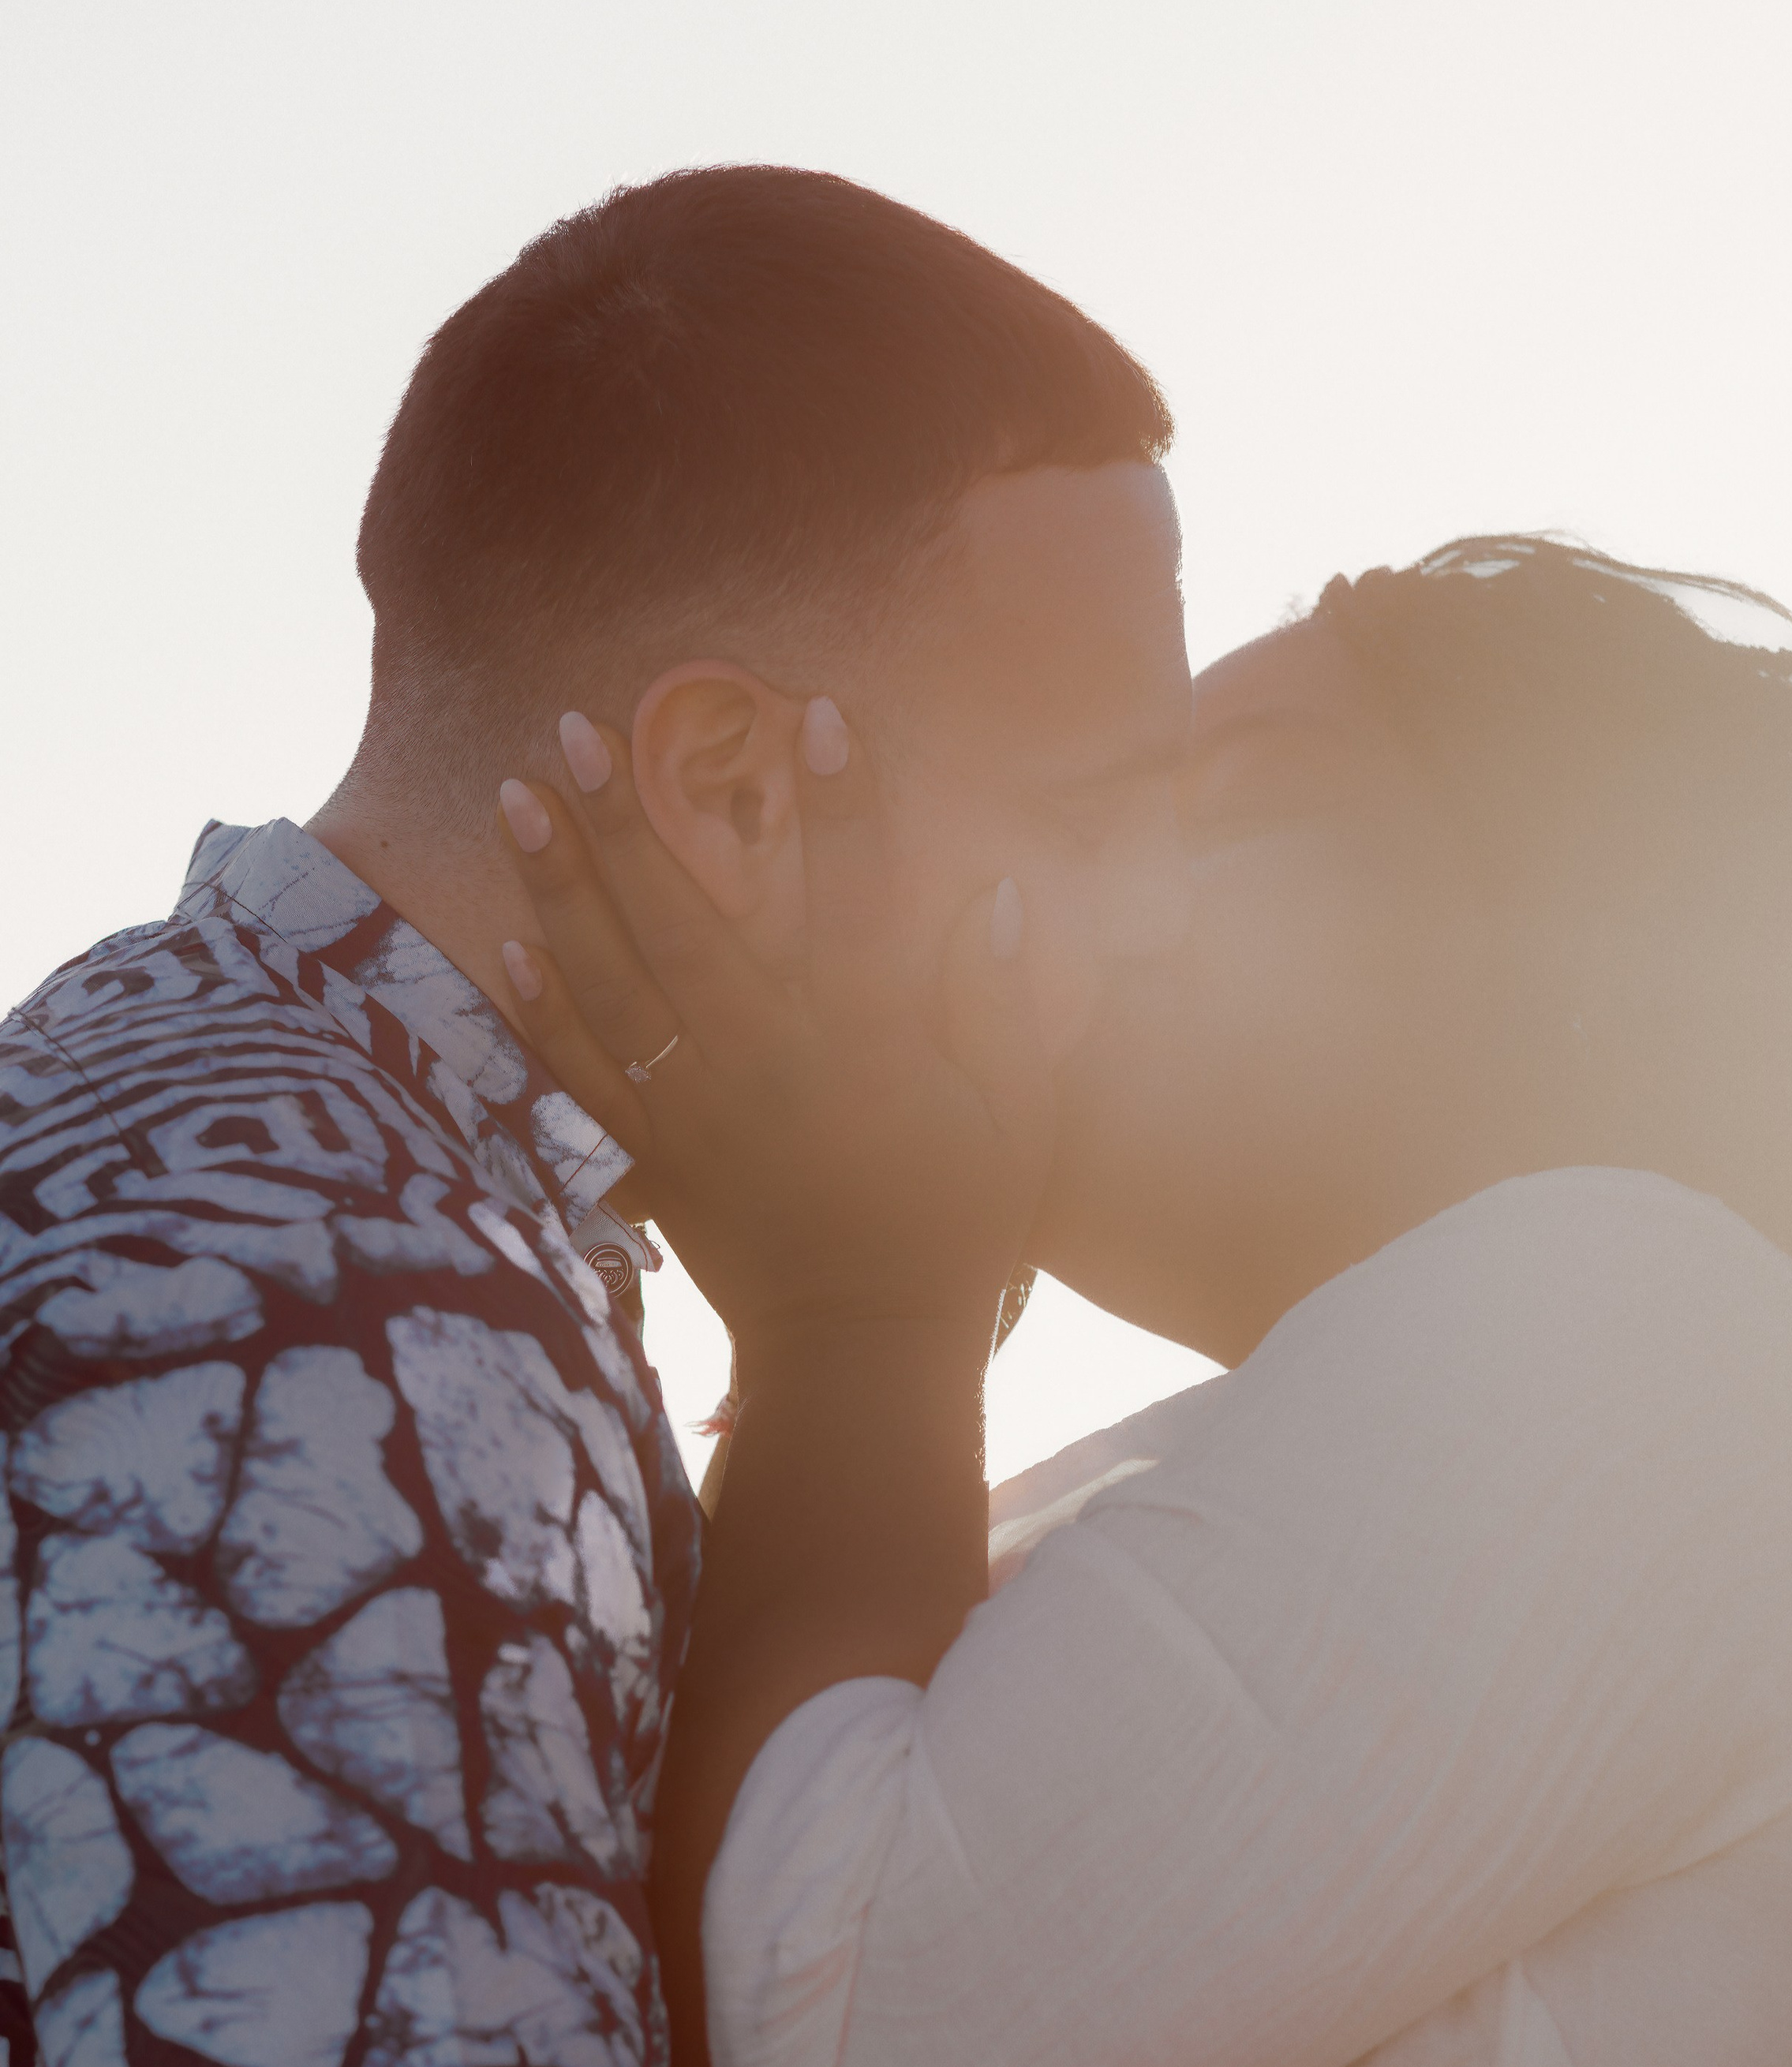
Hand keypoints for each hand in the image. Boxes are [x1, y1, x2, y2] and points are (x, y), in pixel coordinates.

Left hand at [495, 708, 1050, 1363]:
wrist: (867, 1352)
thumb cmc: (955, 1232)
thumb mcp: (1015, 1123)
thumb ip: (1006, 1011)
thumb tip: (1000, 898)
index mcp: (864, 1042)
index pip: (855, 898)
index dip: (843, 806)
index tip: (817, 714)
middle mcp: (768, 1062)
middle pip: (689, 921)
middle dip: (633, 819)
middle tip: (580, 724)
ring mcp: (700, 1114)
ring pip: (617, 984)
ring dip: (562, 887)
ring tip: (517, 797)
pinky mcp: (658, 1165)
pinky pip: (586, 1084)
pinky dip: (542, 1017)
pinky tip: (501, 945)